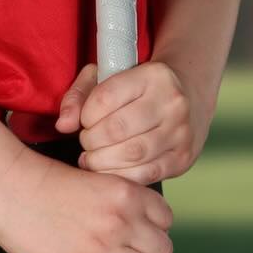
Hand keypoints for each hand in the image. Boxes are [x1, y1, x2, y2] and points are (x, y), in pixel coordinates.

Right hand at [0, 143, 172, 252]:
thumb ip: (117, 199)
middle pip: (162, 249)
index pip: (165, 218)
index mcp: (123, 192)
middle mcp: (119, 221)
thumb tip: (134, 223)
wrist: (8, 187)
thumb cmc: (42, 180)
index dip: (159, 228)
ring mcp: (102, 249)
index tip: (152, 234)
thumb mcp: (93, 178)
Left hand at [56, 60, 203, 183]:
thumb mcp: (106, 77)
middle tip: (86, 142)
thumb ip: (78, 95)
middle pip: (117, 129)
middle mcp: (172, 103)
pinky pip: (146, 174)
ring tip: (91, 158)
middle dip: (91, 140)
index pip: (105, 97)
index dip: (85, 115)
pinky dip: (120, 176)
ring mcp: (181, 133)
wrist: (189, 97)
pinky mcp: (182, 159)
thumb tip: (63, 125)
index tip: (84, 120)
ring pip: (132, 154)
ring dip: (101, 161)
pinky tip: (108, 171)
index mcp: (153, 76)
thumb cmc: (138, 87)